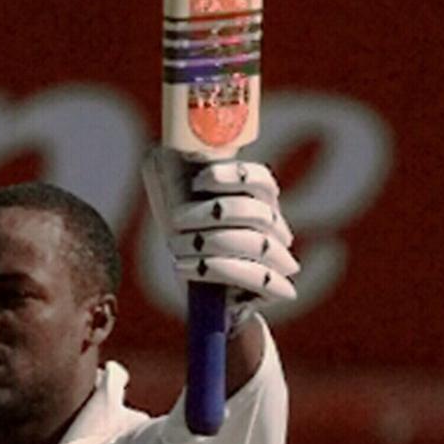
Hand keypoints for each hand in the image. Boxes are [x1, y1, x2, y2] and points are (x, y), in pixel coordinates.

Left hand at [142, 146, 299, 322]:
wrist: (198, 293)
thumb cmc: (188, 240)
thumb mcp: (173, 204)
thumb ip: (170, 174)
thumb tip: (165, 150)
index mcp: (257, 201)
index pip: (260, 180)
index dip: (233, 176)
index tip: (197, 182)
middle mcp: (274, 227)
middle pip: (256, 211)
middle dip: (212, 213)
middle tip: (175, 220)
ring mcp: (278, 259)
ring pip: (257, 244)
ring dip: (208, 243)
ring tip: (175, 246)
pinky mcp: (276, 289)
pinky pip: (259, 278)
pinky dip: (217, 270)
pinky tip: (185, 268)